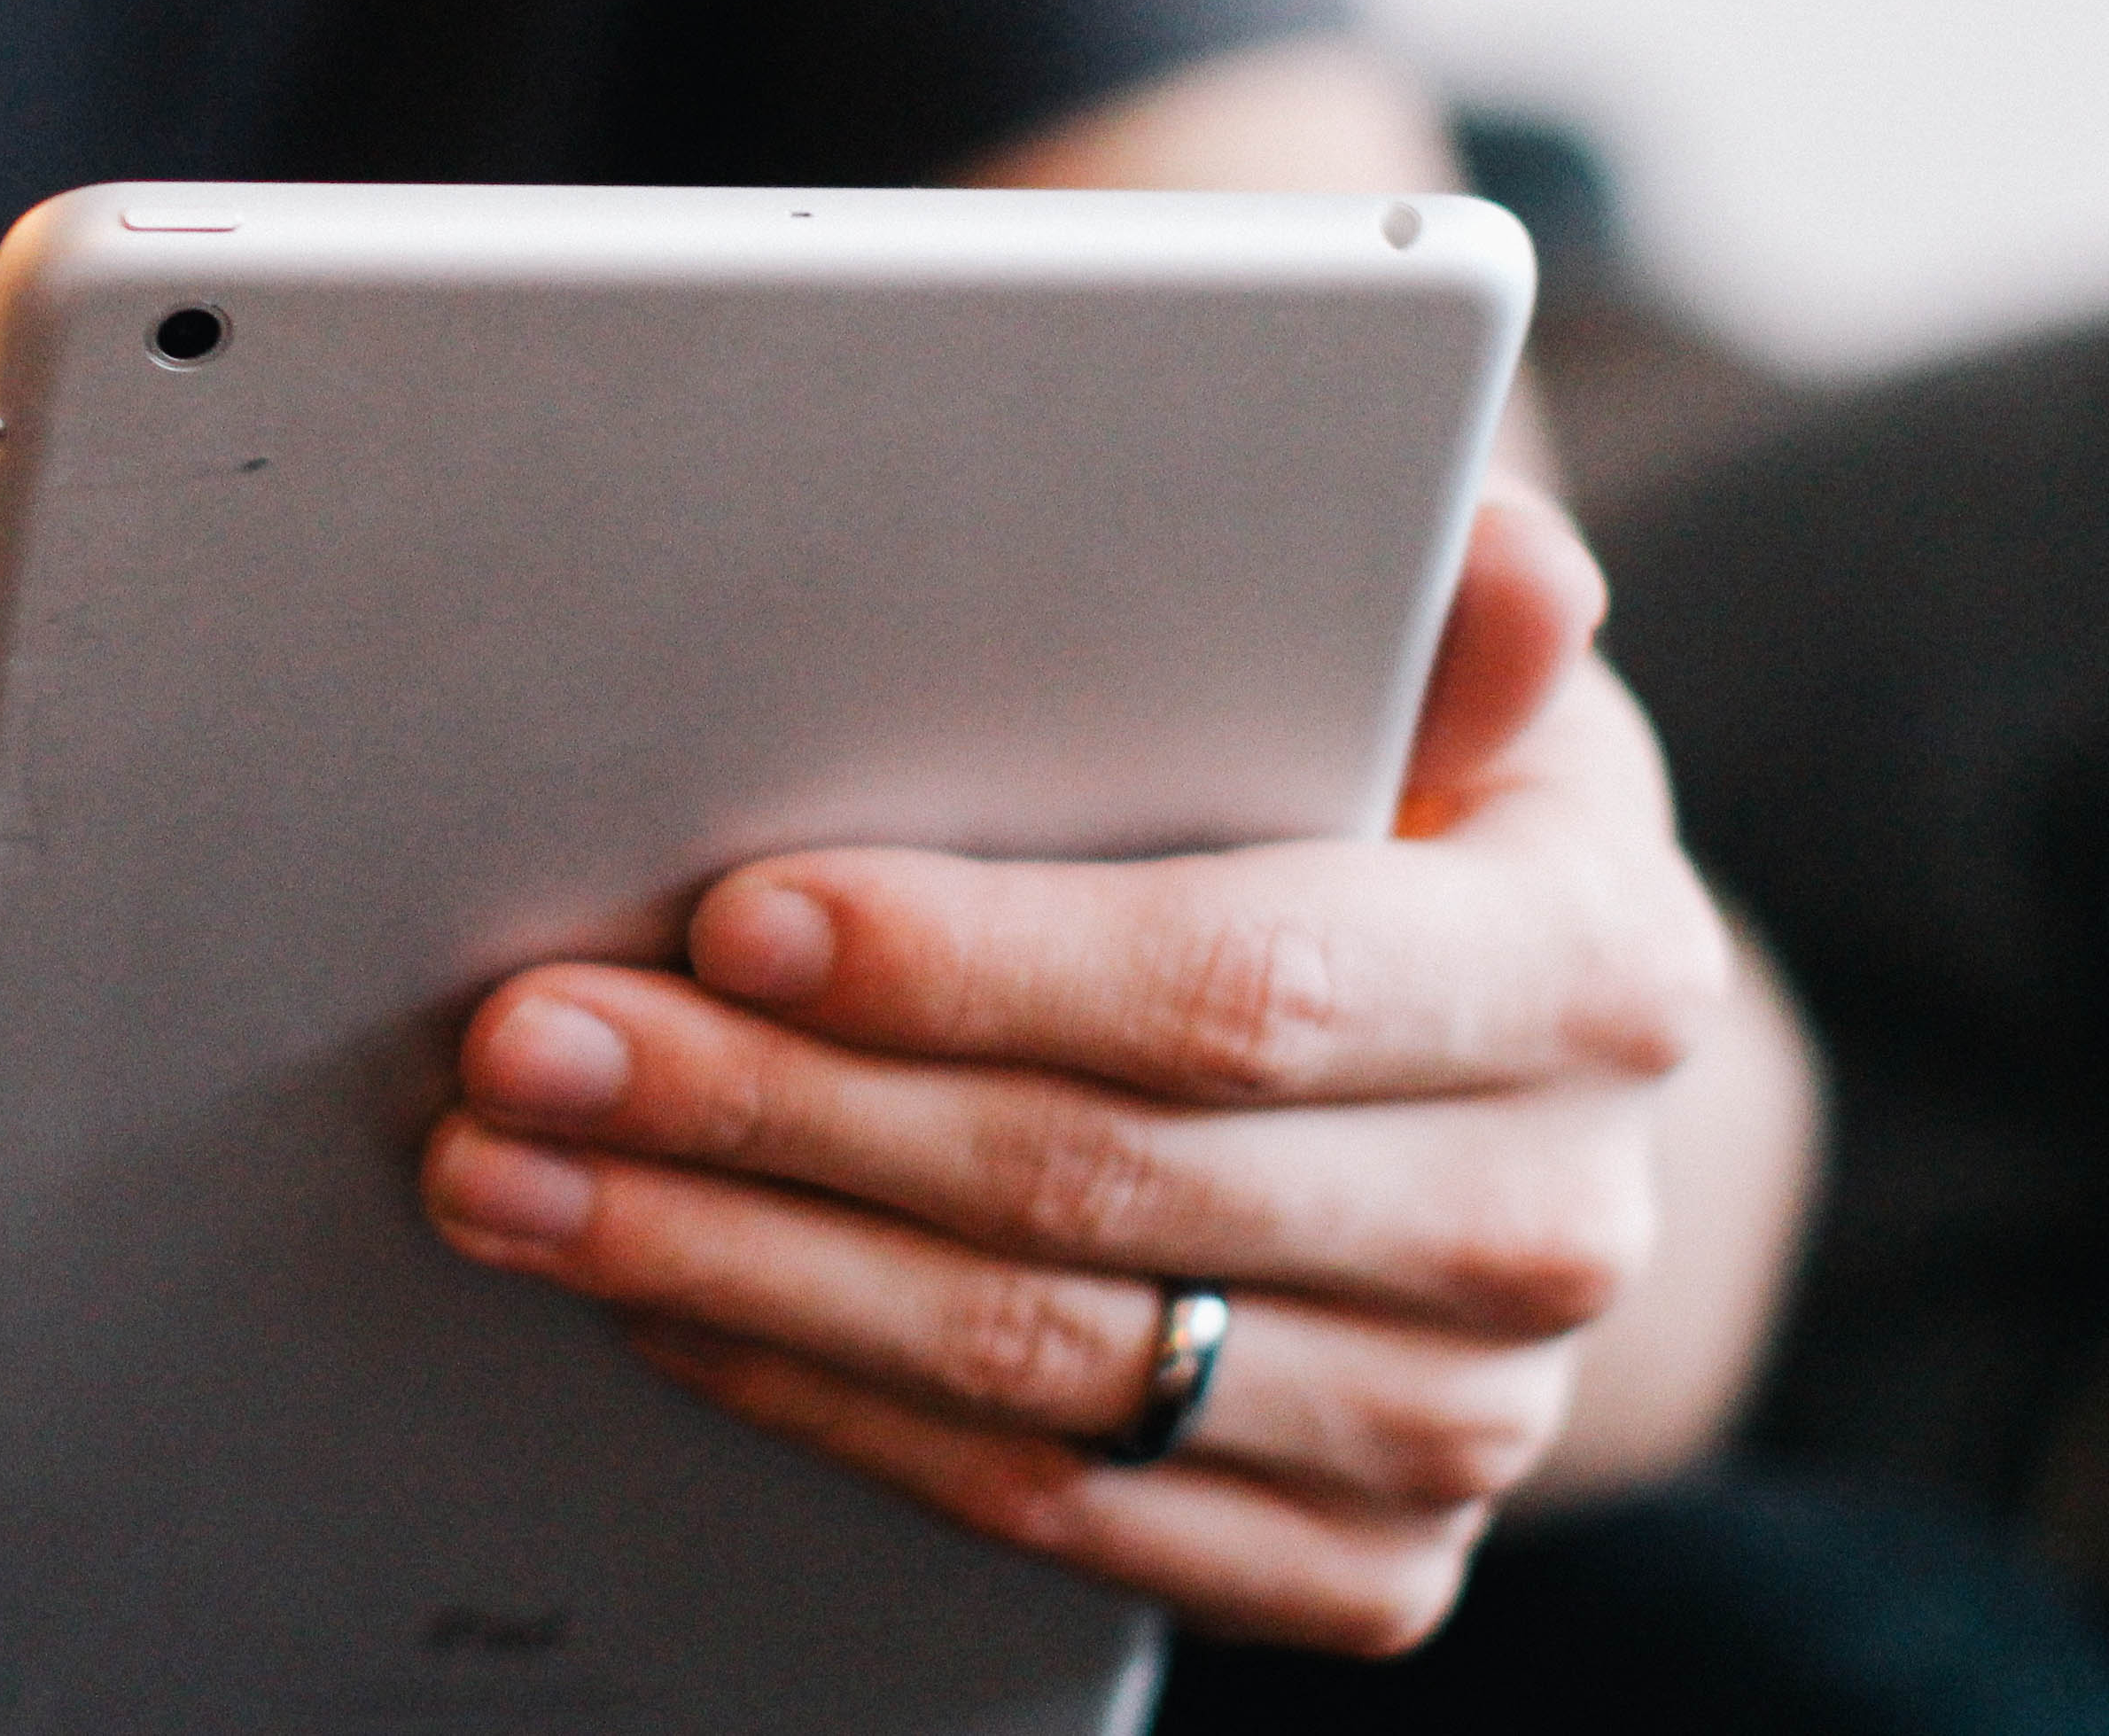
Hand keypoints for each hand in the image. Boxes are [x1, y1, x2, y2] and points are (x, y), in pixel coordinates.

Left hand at [420, 497, 1738, 1655]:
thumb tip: (1491, 541)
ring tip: (511, 1176)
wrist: (1508, 1077)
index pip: (1240, 983)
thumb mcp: (1439, 677)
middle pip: (1088, 1185)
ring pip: (1035, 1368)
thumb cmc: (1406, 807)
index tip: (735, 916)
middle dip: (765, 1111)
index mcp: (1597, 971)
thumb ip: (1429, 614)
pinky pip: (1054, 1509)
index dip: (970, 961)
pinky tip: (660, 1307)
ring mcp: (1467, 1422)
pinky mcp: (1368, 1568)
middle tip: (529, 1047)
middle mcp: (1554, 1223)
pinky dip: (829, 1411)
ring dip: (737, 1270)